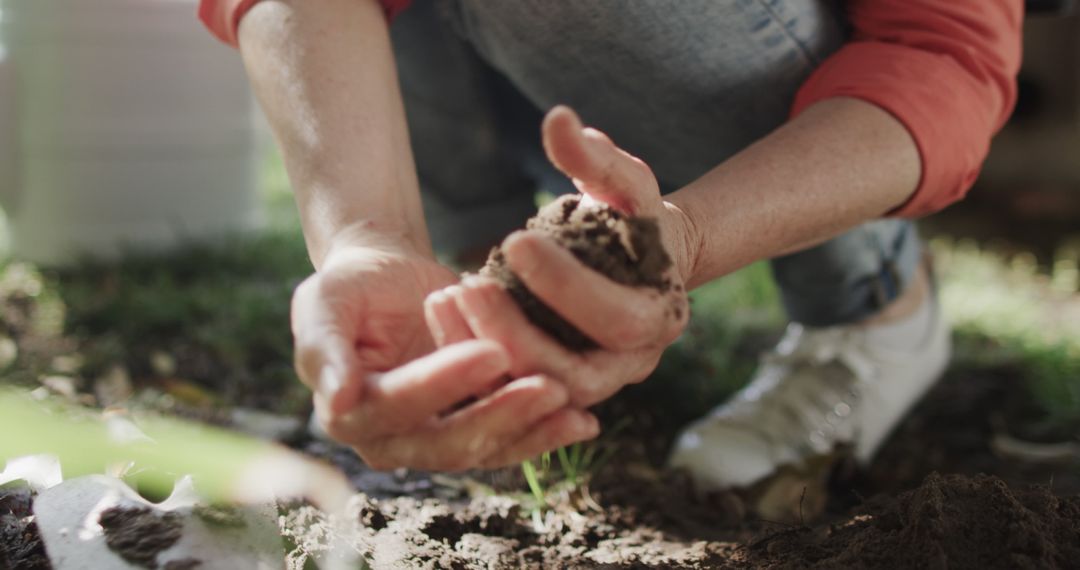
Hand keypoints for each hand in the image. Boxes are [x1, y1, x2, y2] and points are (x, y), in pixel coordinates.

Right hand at [292, 232, 597, 469]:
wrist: (389, 281)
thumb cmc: (354, 284)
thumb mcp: (324, 300)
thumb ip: (324, 347)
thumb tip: (337, 400)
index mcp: (349, 413)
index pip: (398, 403)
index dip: (443, 381)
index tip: (493, 350)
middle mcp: (389, 442)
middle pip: (447, 441)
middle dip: (500, 415)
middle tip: (550, 385)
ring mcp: (433, 442)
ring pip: (484, 450)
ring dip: (531, 432)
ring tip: (574, 409)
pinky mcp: (470, 432)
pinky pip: (508, 442)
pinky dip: (543, 434)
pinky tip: (582, 422)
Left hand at [426, 106, 695, 407]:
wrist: (634, 261)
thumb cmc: (630, 218)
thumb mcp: (622, 183)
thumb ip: (595, 158)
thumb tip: (557, 118)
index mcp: (659, 319)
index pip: (617, 320)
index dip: (566, 287)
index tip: (516, 240)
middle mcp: (629, 365)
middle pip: (574, 374)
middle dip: (516, 332)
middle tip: (469, 284)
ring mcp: (590, 385)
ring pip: (535, 390)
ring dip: (486, 348)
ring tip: (449, 296)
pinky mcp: (550, 387)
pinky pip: (508, 389)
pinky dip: (472, 354)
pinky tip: (441, 311)